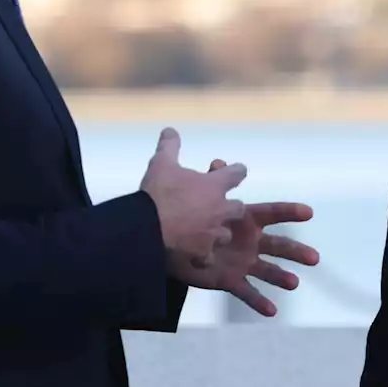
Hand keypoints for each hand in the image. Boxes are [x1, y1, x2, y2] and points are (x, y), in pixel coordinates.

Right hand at [139, 127, 247, 265]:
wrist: (149, 228)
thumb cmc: (159, 193)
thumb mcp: (161, 163)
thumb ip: (169, 146)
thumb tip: (170, 130)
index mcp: (214, 185)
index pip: (237, 174)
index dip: (236, 171)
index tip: (236, 171)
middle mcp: (220, 209)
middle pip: (237, 207)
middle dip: (229, 207)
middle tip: (215, 206)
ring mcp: (213, 233)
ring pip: (225, 234)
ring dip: (217, 232)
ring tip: (204, 233)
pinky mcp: (204, 253)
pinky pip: (208, 256)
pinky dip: (203, 256)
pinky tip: (194, 256)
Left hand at [168, 158, 320, 316]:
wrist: (167, 240)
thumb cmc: (186, 214)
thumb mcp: (200, 192)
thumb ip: (212, 179)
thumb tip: (218, 162)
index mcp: (245, 220)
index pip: (272, 213)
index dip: (289, 212)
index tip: (308, 212)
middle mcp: (249, 241)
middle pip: (278, 245)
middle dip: (296, 251)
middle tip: (315, 258)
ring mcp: (241, 261)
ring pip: (267, 270)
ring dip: (282, 277)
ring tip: (294, 283)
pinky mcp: (228, 280)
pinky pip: (246, 292)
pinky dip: (259, 301)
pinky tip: (272, 311)